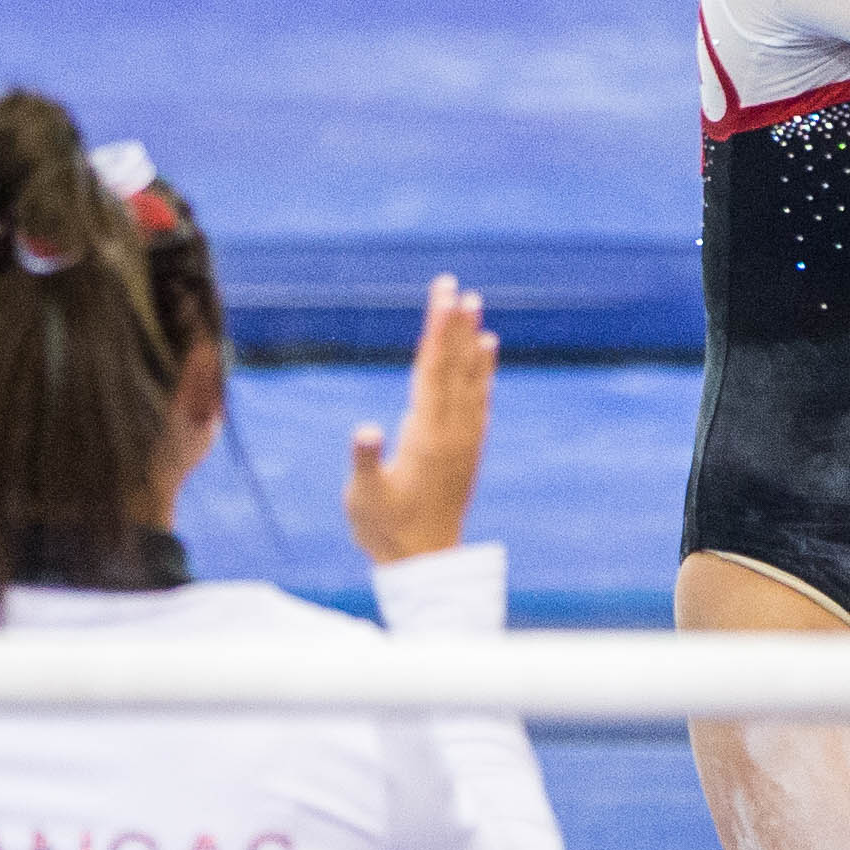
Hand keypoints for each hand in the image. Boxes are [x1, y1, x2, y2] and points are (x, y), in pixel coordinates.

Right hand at [346, 274, 498, 564]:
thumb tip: (364, 430)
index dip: (437, 331)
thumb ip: (364, 461)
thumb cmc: (386, 530)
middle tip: (456, 286)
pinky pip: (480, 398)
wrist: (427, 562)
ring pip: (470, 378)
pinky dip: (483, 371)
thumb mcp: (363, 498)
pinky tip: (486, 351)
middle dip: (453, 324)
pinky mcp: (470, 448)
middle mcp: (452, 430)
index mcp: (426, 435)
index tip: (443, 296)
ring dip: (471, 340)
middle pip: (453, 365)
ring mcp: (465, 438)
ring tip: (476, 306)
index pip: (432, 370)